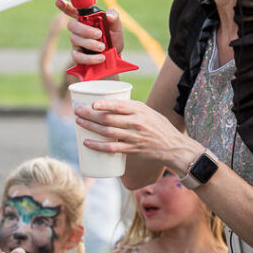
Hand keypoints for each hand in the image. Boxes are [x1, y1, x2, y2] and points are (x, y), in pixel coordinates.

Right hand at [54, 0, 123, 67]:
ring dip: (90, 43)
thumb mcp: (116, 27)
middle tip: (99, 34)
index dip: (65, 6)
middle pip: (72, 25)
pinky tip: (100, 57)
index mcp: (86, 19)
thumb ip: (114, 17)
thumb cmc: (112, 38)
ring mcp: (76, 42)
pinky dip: (89, 58)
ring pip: (75, 39)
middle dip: (84, 30)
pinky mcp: (77, 55)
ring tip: (103, 47)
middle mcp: (79, 29)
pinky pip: (77, 56)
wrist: (114, 57)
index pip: (73, 10)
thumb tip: (109, 15)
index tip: (58, 2)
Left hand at [73, 98, 197, 172]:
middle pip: (108, 118)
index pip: (119, 105)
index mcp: (140, 110)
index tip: (91, 104)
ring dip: (90, 128)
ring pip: (107, 132)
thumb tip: (107, 104)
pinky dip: (98, 145)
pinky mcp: (132, 149)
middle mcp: (136, 123)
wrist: (174, 146)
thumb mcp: (148, 111)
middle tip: (78, 112)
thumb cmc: (158, 126)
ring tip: (79, 123)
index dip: (104, 104)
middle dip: (90, 115)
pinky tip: (87, 142)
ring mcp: (134, 137)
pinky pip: (111, 147)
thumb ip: (130, 108)